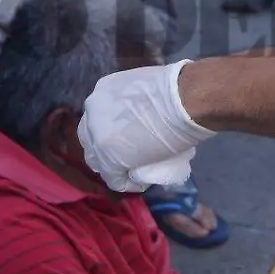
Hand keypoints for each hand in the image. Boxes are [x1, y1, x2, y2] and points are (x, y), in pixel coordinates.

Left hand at [78, 60, 215, 192]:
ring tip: (137, 170)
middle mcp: (92, 111)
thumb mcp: (145, 89)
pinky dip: (128, 184)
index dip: (111, 132)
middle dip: (107, 150)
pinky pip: (115, 180)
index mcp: (102, 91)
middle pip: (92, 139)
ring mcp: (97, 137)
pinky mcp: (109, 160)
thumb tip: (145, 115)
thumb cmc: (175, 89)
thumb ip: (135, 101)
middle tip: (130, 155)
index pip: (97, 118)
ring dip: (116, 168)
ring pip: (99, 161)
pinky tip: (143, 183)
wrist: (183, 100)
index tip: (129, 139)